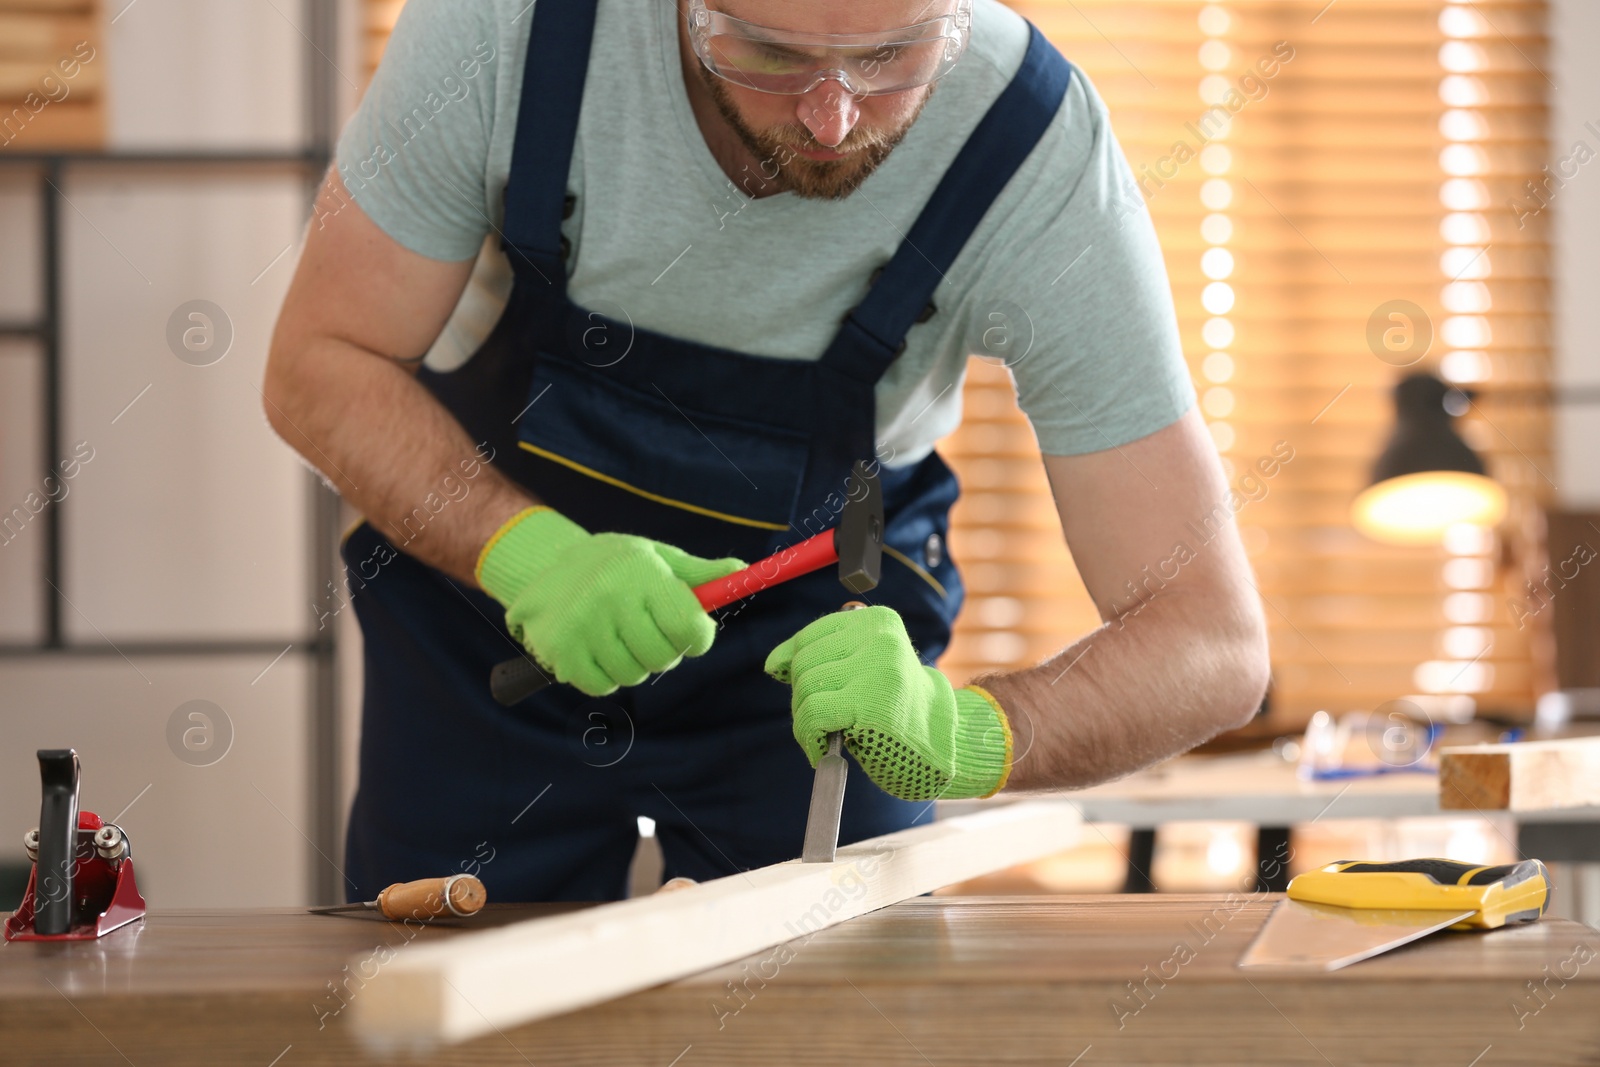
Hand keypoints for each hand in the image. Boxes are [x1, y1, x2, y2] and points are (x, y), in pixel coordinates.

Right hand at [477, 507, 743, 695]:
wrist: (544, 567)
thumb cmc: (616, 565)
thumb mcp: (657, 559)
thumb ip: (699, 573)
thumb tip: (742, 569)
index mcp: (643, 573)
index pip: (690, 629)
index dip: (698, 638)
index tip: (691, 633)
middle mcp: (611, 597)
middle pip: (664, 658)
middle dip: (664, 651)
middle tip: (647, 630)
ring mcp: (583, 627)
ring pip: (634, 675)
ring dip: (633, 664)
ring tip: (618, 636)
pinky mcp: (561, 652)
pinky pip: (603, 686)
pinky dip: (605, 675)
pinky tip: (596, 648)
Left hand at [764, 605, 1012, 799]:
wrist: (941, 744)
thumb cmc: (896, 706)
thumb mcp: (864, 667)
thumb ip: (821, 656)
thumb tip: (774, 663)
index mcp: (878, 621)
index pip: (812, 635)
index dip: (795, 665)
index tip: (800, 687)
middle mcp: (878, 638)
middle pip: (806, 662)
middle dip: (802, 696)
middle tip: (819, 720)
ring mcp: (876, 669)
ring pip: (806, 688)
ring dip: (805, 720)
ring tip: (823, 736)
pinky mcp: (871, 704)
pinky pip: (814, 715)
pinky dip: (809, 736)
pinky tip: (822, 748)